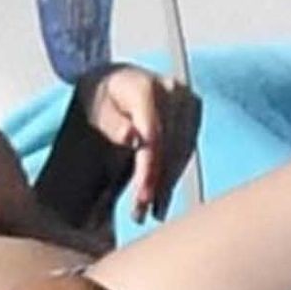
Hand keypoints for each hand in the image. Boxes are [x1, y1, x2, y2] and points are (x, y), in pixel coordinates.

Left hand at [77, 65, 202, 222]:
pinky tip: (163, 192)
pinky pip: (187, 147)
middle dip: (158, 182)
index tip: (143, 195)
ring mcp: (187, 99)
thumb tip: (132, 137)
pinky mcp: (194, 111)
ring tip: (152, 209)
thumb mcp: (95, 108)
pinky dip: (174, 171)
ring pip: (181, 150)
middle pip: (170, 145)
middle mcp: (171, 90)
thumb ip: (113, 124)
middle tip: (142, 211)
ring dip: (168, 182)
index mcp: (145, 87)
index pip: (153, 134)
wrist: (117, 78)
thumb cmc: (102, 97)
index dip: (149, 167)